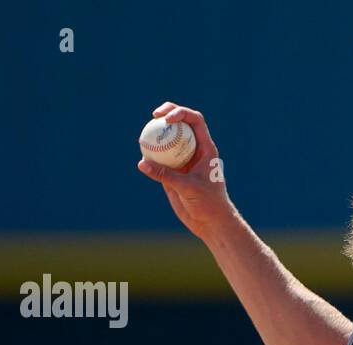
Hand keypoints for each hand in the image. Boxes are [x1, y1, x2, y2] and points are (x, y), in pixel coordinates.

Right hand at [136, 103, 234, 239]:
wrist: (210, 222)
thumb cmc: (208, 204)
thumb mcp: (188, 188)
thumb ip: (166, 175)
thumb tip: (142, 163)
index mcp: (206, 149)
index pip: (195, 121)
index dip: (181, 113)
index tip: (167, 119)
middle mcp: (194, 151)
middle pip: (181, 124)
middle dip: (167, 113)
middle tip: (154, 115)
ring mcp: (183, 160)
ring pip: (168, 141)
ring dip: (157, 135)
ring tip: (143, 137)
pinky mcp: (173, 172)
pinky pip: (160, 160)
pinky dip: (151, 157)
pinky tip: (142, 160)